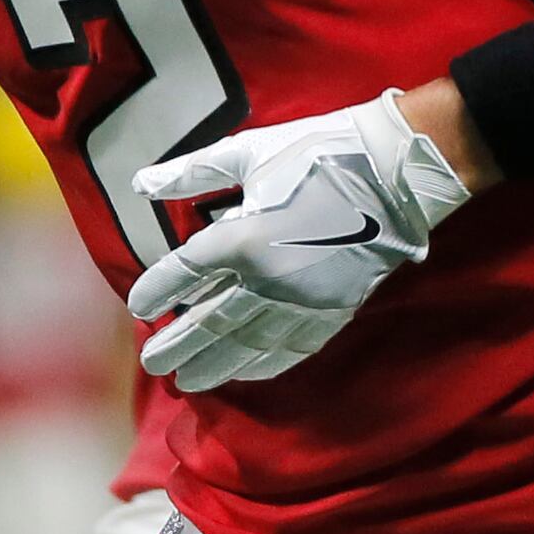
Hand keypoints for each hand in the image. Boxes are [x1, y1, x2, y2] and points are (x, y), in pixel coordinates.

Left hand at [123, 91, 471, 392]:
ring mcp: (302, 301)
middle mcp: (268, 281)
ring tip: (187, 382)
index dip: (156, 291)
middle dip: (178, 345)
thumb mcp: (248, 151)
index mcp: (242, 238)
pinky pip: (290, 348)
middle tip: (151, 364)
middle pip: (210, 321)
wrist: (395, 173)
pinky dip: (263, 364)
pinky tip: (245, 373)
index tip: (139, 308)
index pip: (184, 272)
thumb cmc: (319, 152)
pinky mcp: (333, 310)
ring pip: (248, 344)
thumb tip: (140, 184)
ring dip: (214, 365)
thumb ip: (191, 173)